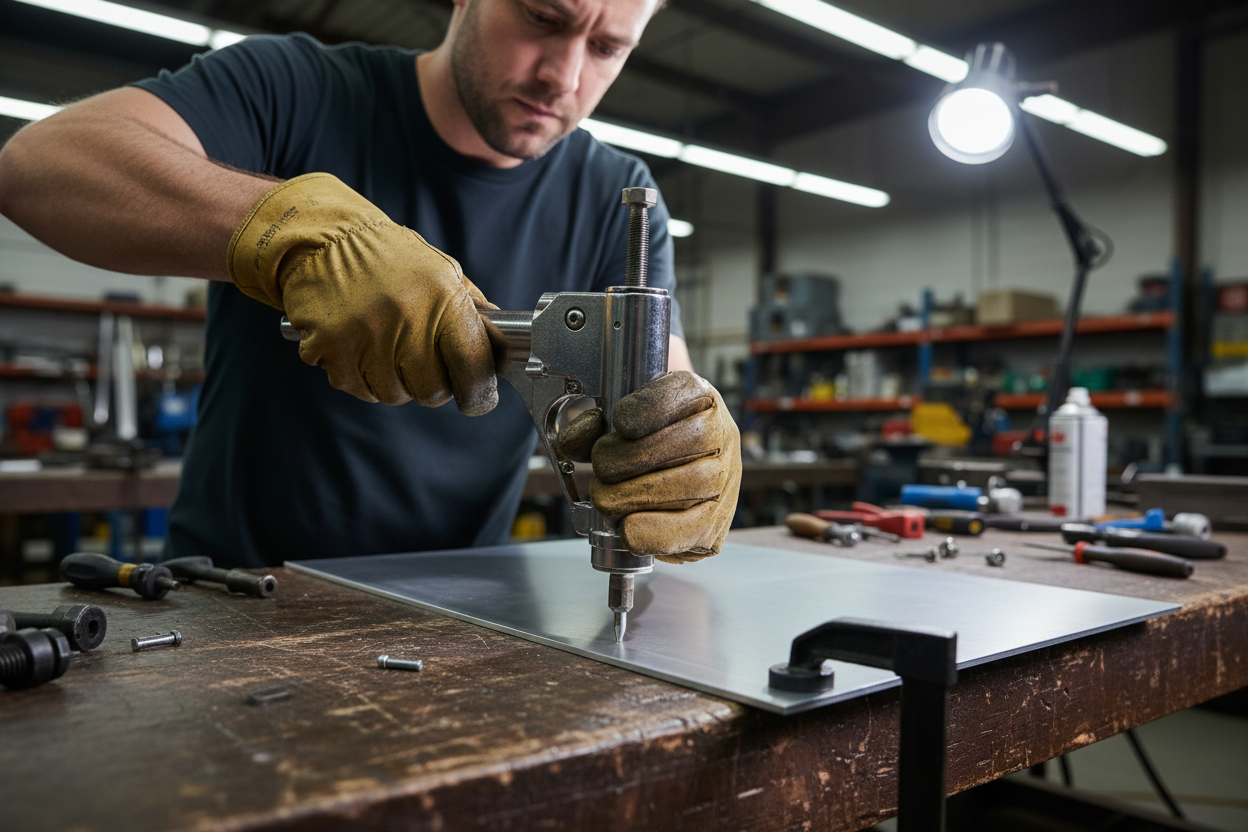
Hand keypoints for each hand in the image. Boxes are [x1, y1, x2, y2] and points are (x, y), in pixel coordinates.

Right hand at [228, 172, 497, 414]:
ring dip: (393, 381)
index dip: (479, 393)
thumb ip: (472, 311)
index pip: (473, 364)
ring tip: (384, 346)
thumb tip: (502, 349)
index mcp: (442, 296)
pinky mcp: (330, 347)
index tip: (478, 400)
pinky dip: (359, 377)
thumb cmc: (389, 257)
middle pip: (432, 391)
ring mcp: (366, 334)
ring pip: (393, 395)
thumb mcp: (442, 271)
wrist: (324, 238)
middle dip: (431, 385)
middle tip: (419, 361)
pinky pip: (356, 389)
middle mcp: (407, 316)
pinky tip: (358, 346)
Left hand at [559, 371, 741, 562]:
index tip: (620, 422)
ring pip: (696, 483)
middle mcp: (722, 433)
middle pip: (693, 439)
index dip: (651, 407)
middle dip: (634, 458)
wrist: (677, 474)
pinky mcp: (718, 520)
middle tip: (601, 468)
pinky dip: (655, 532)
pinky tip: (628, 527)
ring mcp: (727, 478)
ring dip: (638, 495)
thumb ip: (592, 428)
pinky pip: (695, 529)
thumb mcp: (617, 423)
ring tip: (606, 498)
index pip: (685, 390)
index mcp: (699, 396)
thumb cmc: (646, 442)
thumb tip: (574, 440)